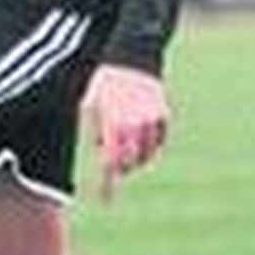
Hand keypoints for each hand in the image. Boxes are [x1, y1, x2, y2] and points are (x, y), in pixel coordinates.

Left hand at [81, 64, 169, 201]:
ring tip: (125, 152)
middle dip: (121, 168)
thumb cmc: (105, 79)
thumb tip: (100, 149)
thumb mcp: (90, 101)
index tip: (106, 200)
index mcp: (114, 122)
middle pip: (130, 163)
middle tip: (113, 168)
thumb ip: (94, 127)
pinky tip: (139, 140)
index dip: (108, 183)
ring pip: (147, 155)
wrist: (133, 55)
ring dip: (135, 159)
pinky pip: (159, 142)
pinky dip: (150, 146)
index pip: (110, 161)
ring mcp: (152, 120)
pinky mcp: (163, 115)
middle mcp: (135, 124)